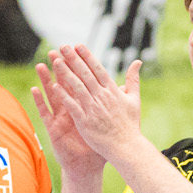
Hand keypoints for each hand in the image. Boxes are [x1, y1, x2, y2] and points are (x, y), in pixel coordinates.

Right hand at [32, 60, 104, 175]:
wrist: (88, 166)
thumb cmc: (97, 144)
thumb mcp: (107, 121)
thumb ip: (114, 102)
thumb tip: (124, 86)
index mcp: (83, 105)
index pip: (80, 82)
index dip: (78, 67)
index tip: (75, 51)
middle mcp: (70, 108)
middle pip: (64, 85)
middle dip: (60, 69)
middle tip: (55, 52)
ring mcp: (60, 117)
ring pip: (52, 96)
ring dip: (46, 81)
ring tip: (41, 65)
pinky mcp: (53, 129)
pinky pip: (45, 113)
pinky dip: (39, 102)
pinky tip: (34, 90)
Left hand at [42, 45, 144, 164]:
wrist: (126, 146)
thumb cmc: (130, 124)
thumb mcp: (134, 99)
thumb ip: (133, 79)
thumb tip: (137, 62)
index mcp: (112, 91)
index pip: (97, 69)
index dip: (87, 56)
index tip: (77, 45)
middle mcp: (102, 97)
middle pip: (85, 74)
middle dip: (73, 59)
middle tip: (62, 46)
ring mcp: (93, 109)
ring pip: (77, 87)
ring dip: (66, 73)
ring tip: (56, 61)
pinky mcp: (85, 121)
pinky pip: (73, 106)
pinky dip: (64, 96)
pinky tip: (55, 86)